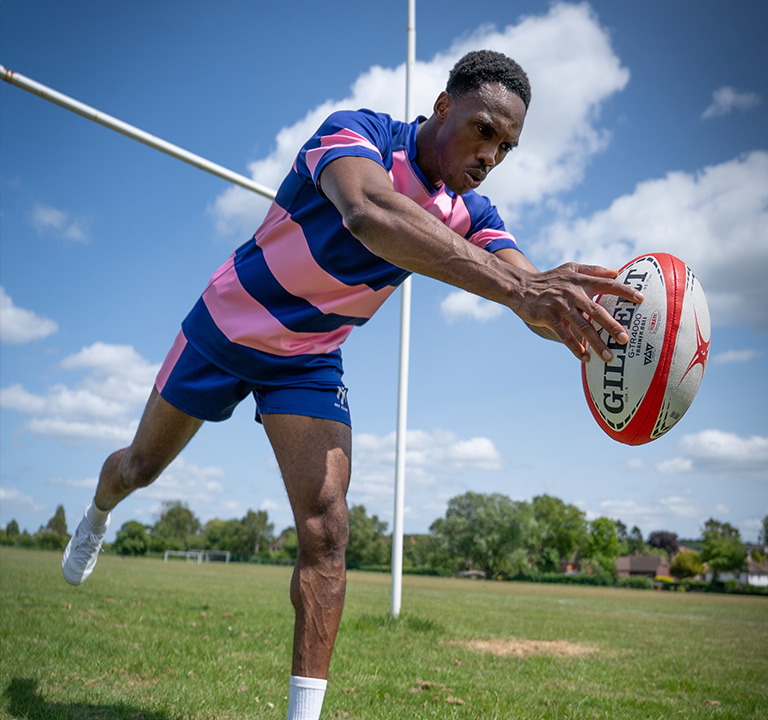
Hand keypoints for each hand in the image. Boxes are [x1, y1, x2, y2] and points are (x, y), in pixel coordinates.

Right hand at [514, 263, 643, 361]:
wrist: (521, 287)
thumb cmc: (549, 279)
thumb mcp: (569, 269)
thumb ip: (593, 270)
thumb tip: (616, 272)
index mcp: (580, 281)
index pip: (607, 284)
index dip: (624, 291)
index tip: (641, 299)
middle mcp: (572, 293)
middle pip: (596, 311)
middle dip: (612, 326)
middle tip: (626, 339)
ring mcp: (560, 306)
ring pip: (582, 327)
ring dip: (596, 343)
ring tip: (609, 356)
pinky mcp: (548, 317)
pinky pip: (564, 335)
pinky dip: (575, 347)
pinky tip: (585, 357)